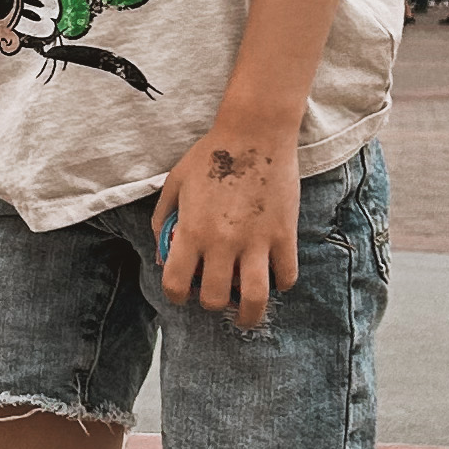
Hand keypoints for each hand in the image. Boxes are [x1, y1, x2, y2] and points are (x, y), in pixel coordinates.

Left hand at [154, 125, 299, 328]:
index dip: (175, 296)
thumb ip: (163, 218)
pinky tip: (274, 276)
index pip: (176, 283)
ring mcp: (256, 241)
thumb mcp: (174, 182)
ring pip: (254, 298)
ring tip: (248, 316)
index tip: (182, 294)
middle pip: (214, 299)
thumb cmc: (211, 154)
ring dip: (249, 315)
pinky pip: (286, 276)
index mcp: (192, 231)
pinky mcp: (284, 235)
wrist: (255, 132)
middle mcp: (222, 242)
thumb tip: (162, 252)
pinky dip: (280, 283)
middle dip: (212, 304)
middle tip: (216, 298)